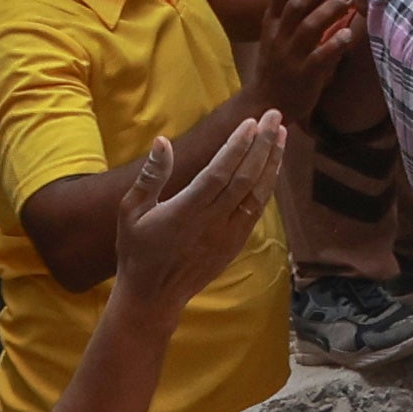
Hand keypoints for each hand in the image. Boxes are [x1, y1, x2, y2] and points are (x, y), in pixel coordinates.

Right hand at [110, 114, 287, 313]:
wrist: (153, 297)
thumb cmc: (137, 250)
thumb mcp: (131, 212)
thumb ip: (150, 177)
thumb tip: (163, 141)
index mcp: (185, 212)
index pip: (219, 173)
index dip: (237, 147)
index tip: (251, 122)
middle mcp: (211, 223)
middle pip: (245, 177)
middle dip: (263, 143)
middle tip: (274, 115)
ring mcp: (227, 235)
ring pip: (257, 193)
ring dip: (272, 161)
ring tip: (282, 134)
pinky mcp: (235, 244)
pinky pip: (257, 210)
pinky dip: (268, 185)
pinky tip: (273, 166)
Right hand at [247, 0, 365, 118]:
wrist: (267, 104)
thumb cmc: (280, 63)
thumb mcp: (280, 34)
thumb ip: (299, 11)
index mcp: (271, 24)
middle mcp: (278, 37)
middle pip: (296, 5)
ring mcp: (290, 57)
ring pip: (309, 28)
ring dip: (330, 9)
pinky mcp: (304, 76)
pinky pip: (320, 57)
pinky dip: (335, 43)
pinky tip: (349, 32)